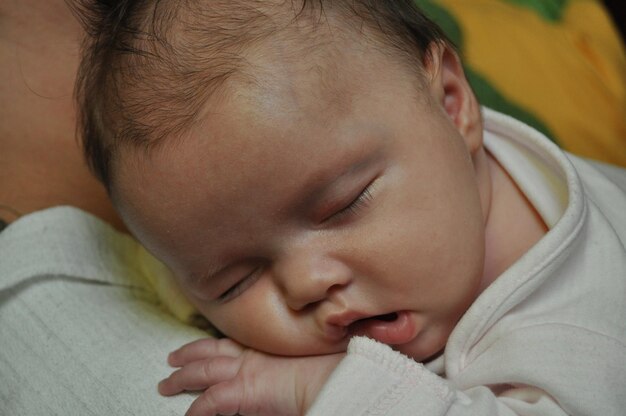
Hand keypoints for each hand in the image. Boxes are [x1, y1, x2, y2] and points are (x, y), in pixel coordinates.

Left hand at [158, 338, 343, 415]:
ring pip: (203, 370)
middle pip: (210, 351)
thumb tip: (274, 376)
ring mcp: (246, 372)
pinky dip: (196, 410)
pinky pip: (210, 403)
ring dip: (181, 377)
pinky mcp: (244, 392)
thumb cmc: (326, 373)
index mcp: (265, 350)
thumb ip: (280, 370)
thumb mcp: (298, 368)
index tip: (200, 347)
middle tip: (172, 359)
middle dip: (188, 355)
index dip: (211, 345)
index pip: (230, 344)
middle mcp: (252, 357)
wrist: (335, 380)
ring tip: (166, 383)